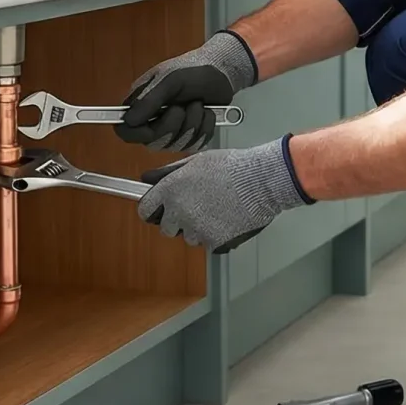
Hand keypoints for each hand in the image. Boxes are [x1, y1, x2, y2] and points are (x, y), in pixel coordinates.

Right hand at [117, 30, 258, 151]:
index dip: (135, 134)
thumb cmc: (193, 70)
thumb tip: (128, 120)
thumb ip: (149, 100)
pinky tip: (207, 113)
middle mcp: (154, 120)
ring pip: (176, 145)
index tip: (150, 130)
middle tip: (182, 107)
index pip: (125, 129)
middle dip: (172, 126)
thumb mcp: (170, 79)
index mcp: (141, 104)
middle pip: (152, 142)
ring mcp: (174, 130)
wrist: (222, 72)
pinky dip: (205, 128)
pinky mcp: (192, 136)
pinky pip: (195, 145)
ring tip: (198, 104)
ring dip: (192, 124)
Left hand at [136, 138, 310, 251]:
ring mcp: (195, 228)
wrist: (260, 181)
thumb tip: (148, 178)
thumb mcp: (196, 161)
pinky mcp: (212, 241)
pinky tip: (226, 219)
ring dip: (197, 229)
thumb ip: (169, 172)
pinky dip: (215, 235)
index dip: (153, 210)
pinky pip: (208, 243)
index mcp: (170, 189)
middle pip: (166, 228)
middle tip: (195, 210)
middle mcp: (178, 211)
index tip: (158, 211)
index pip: (145, 210)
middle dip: (176, 221)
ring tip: (217, 211)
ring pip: (188, 237)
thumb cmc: (232, 167)